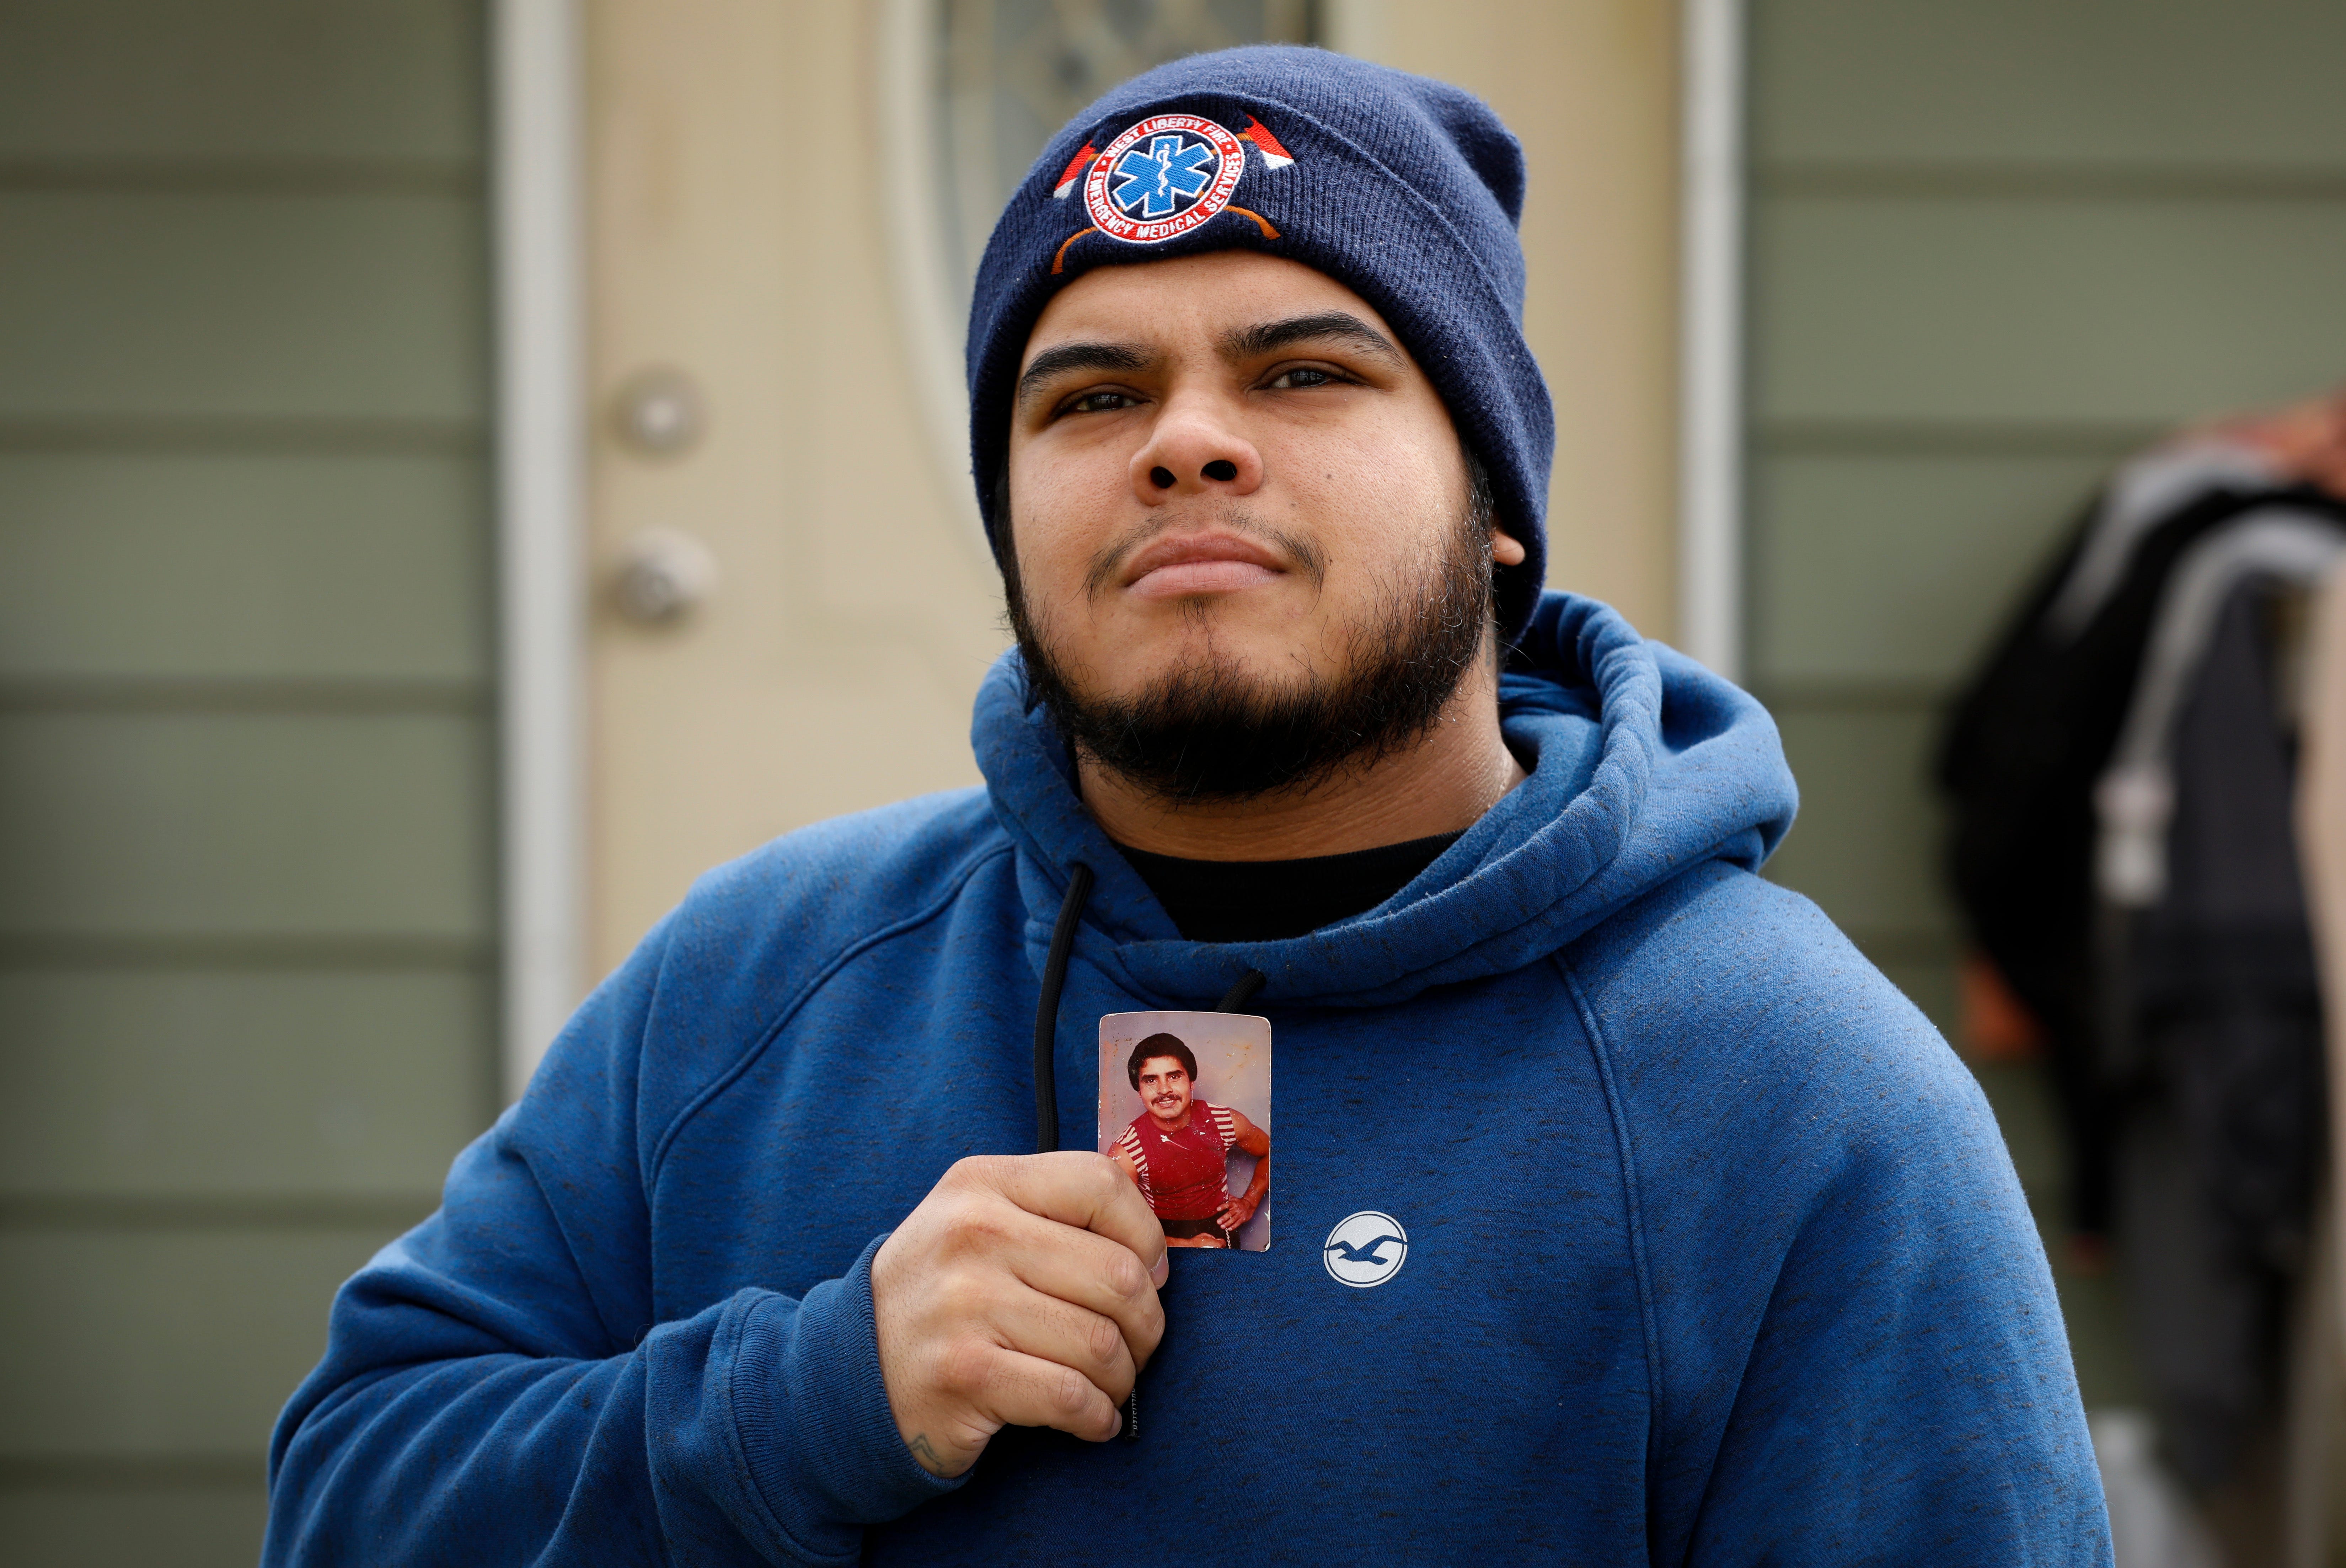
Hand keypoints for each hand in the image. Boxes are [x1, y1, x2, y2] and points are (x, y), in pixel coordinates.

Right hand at [871, 1153, 1168, 1476]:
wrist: (852, 1371)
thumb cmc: (944, 1295)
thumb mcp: (979, 1220)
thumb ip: (1055, 1211)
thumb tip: (1153, 1243)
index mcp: (982, 1183)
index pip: (1101, 1184)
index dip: (1146, 1235)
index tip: (1149, 1274)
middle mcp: (971, 1232)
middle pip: (1117, 1272)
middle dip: (1146, 1323)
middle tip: (1136, 1345)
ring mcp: (963, 1303)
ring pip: (1101, 1342)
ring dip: (1123, 1377)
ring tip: (1109, 1385)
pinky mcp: (964, 1373)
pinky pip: (1071, 1396)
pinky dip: (1097, 1417)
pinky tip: (1092, 1419)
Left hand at [1217, 1192, 1258, 1233]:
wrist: (1249, 1205)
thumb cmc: (1239, 1202)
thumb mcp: (1234, 1198)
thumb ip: (1227, 1197)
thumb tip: (1220, 1194)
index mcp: (1233, 1203)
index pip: (1227, 1205)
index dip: (1222, 1207)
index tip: (1217, 1209)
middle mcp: (1236, 1209)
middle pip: (1229, 1214)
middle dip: (1223, 1218)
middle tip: (1218, 1222)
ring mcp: (1240, 1214)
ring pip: (1233, 1219)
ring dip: (1227, 1223)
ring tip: (1222, 1226)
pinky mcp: (1242, 1219)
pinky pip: (1238, 1223)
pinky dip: (1233, 1226)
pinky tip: (1229, 1229)